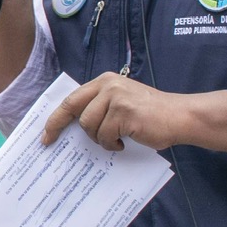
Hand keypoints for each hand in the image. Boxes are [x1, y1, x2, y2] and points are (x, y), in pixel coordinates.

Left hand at [43, 73, 192, 152]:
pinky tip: (124, 143)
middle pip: (74, 109)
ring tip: (115, 140)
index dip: (56, 116)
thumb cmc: (151, 114)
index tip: (45, 133)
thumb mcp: (122, 101)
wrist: (180, 116)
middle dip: (57, 126)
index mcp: (106, 81)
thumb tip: (74, 126)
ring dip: (99, 139)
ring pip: (89, 126)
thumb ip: (101, 106)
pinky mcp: (124, 113)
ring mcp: (116, 98)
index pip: (72, 98)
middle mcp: (109, 86)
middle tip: (50, 141)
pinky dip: (112, 144)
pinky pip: (106, 136)